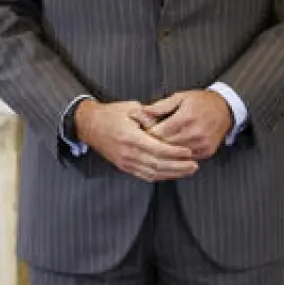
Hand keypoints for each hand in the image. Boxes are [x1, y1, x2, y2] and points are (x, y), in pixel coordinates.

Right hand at [73, 100, 198, 181]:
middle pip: (158, 164)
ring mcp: (125, 162)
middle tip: (194, 165)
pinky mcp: (124, 166)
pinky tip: (171, 174)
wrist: (89, 125)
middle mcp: (128, 153)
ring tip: (187, 171)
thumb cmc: (111, 114)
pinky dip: (160, 176)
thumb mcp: (131, 108)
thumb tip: (164, 125)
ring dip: (172, 174)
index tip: (188, 152)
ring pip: (153, 173)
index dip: (175, 152)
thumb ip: (149, 116)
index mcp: (131, 137)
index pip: (158, 149)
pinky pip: (144, 175)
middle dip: (178, 166)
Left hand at [142, 90, 233, 159]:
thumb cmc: (201, 101)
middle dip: (154, 143)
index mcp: (185, 118)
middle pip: (165, 145)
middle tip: (147, 140)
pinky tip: (173, 150)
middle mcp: (193, 133)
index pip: (158, 133)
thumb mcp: (180, 97)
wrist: (225, 108)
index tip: (143, 132)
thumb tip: (143, 111)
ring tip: (158, 146)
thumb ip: (161, 106)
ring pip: (175, 154)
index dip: (148, 133)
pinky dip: (178, 155)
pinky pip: (187, 158)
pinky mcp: (206, 152)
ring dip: (165, 151)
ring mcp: (201, 144)